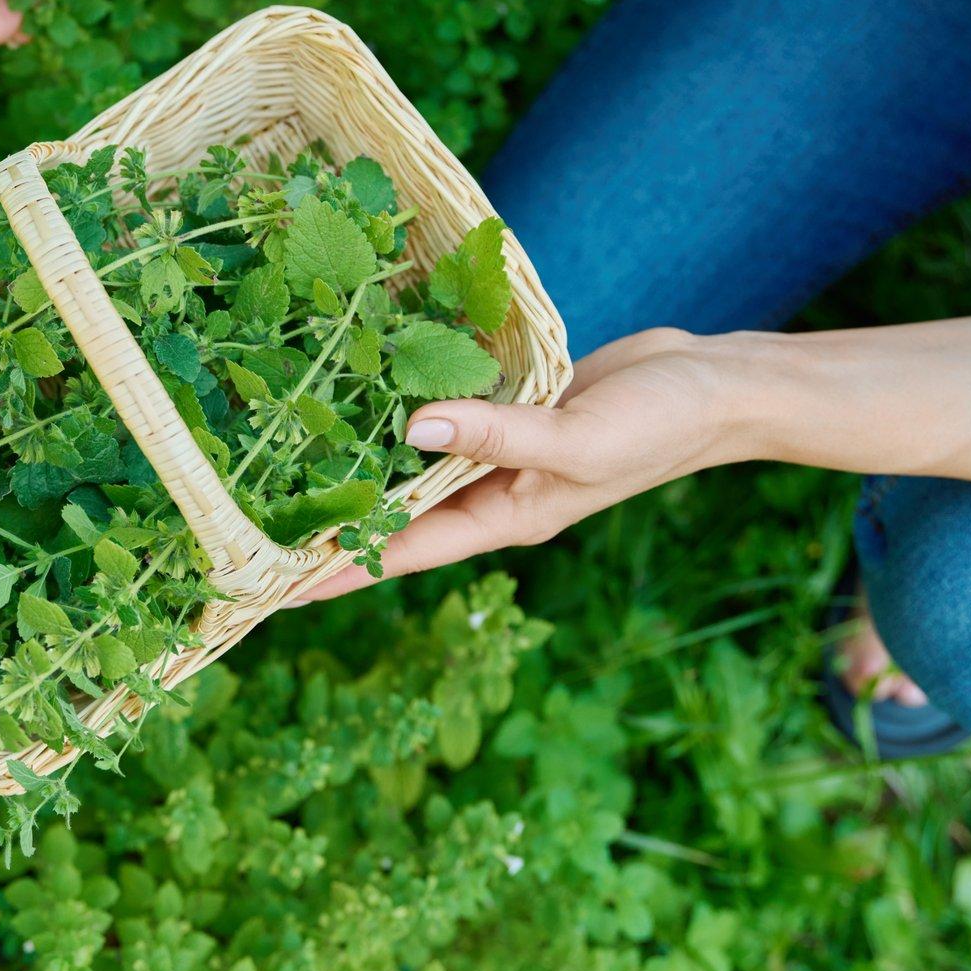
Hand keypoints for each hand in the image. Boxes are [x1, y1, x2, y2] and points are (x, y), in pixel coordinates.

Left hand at [298, 327, 746, 603]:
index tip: (269, 584)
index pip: (399, 553)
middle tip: (250, 518)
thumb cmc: (660, 423)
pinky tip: (358, 387)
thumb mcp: (577, 436)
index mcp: (503, 517)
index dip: (334, 569)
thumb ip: (495, 435)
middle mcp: (491, 491)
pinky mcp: (508, 408)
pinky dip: (404, 406)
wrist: (720, 387)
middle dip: (330, 518)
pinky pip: (444, 413)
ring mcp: (498, 450)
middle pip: (394, 513)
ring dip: (360, 461)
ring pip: (413, 461)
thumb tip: (410, 428)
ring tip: (281, 456)